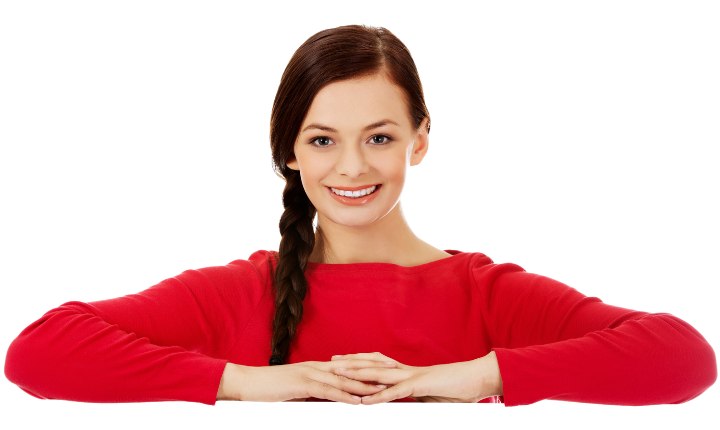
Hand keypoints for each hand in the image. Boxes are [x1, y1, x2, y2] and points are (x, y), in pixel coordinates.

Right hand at [216, 359, 396, 403]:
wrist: (246, 383)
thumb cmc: (269, 388)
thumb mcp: (296, 390)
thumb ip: (313, 392)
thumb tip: (327, 399)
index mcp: (317, 367)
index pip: (348, 366)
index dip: (368, 367)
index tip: (386, 370)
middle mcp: (317, 367)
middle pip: (351, 368)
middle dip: (374, 372)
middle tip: (395, 375)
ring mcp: (309, 374)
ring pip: (343, 379)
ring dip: (365, 385)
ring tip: (384, 390)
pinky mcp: (301, 385)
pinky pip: (327, 391)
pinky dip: (344, 396)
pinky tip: (357, 401)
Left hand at [330, 351, 502, 403]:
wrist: (480, 379)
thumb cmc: (459, 388)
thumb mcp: (432, 396)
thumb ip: (416, 397)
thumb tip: (407, 402)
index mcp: (409, 372)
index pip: (379, 363)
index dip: (360, 362)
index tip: (343, 361)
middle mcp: (408, 370)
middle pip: (373, 363)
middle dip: (351, 362)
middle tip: (330, 361)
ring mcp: (414, 376)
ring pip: (379, 374)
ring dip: (357, 375)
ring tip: (339, 375)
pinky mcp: (422, 386)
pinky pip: (397, 392)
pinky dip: (379, 397)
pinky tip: (365, 401)